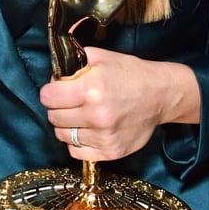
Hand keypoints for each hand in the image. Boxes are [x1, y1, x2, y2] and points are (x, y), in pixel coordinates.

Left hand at [40, 46, 199, 161]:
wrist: (161, 95)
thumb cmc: (130, 74)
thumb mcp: (101, 57)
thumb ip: (72, 63)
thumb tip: (53, 75)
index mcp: (91, 89)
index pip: (47, 97)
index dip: (50, 91)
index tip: (57, 89)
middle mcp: (96, 116)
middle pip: (53, 117)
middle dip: (57, 107)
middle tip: (70, 101)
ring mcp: (104, 137)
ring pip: (62, 135)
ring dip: (66, 125)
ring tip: (80, 115)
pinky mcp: (111, 152)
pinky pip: (76, 151)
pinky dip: (77, 142)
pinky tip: (87, 130)